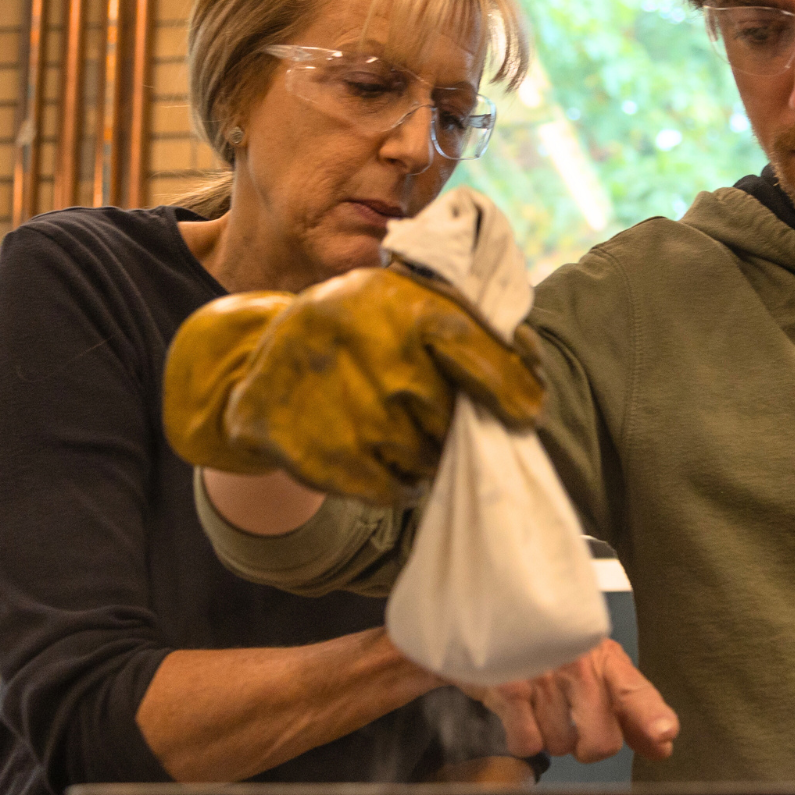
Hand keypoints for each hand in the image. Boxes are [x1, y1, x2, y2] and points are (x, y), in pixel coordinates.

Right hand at [164, 265, 544, 505]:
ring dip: (423, 455)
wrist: (260, 360)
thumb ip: (476, 333)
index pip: (469, 348)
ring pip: (424, 459)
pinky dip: (396, 483)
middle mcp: (368, 348)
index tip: (528, 414)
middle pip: (451, 418)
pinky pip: (391, 490)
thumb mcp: (410, 304)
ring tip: (395, 427)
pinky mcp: (314, 453)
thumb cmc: (365, 331)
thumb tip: (534, 387)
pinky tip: (376, 454)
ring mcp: (338, 403)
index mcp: (398, 303)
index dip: (507, 384)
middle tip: (425, 410)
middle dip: (452, 425)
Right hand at [460, 639, 678, 763]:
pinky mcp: (509, 689)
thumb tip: (662, 748)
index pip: (634, 690)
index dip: (650, 715)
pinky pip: (528, 744)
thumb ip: (632, 711)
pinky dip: (524, 737)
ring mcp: (544, 676)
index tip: (664, 732)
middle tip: (574, 721)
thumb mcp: (600, 671)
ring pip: (561, 746)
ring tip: (541, 704)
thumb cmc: (557, 652)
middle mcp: (579, 665)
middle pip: (601, 742)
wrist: (503, 620)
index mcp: (607, 660)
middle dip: (587, 744)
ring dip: (551, 735)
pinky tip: (522, 709)